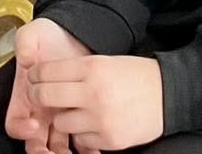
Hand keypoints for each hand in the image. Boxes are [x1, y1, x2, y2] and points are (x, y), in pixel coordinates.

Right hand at [4, 19, 92, 151]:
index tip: (32, 125)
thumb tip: (26, 59)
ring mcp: (60, 116)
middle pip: (35, 143)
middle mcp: (40, 112)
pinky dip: (86, 147)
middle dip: (42, 152)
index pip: (14, 122)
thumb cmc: (51, 37)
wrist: (77, 36)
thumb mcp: (34, 33)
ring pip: (57, 146)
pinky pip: (80, 139)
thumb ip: (25, 43)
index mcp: (24, 97)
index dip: (20, 128)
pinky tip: (95, 149)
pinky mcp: (80, 116)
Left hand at [22, 51, 162, 152]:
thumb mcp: (106, 62)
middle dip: (38, 96)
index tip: (33, 77)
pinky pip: (81, 139)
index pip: (47, 71)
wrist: (168, 95)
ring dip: (64, 117)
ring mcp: (100, 119)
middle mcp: (93, 93)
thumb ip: (77, 70)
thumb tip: (45, 77)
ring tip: (76, 111)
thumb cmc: (135, 75)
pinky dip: (83, 133)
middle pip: (45, 96)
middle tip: (39, 96)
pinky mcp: (109, 140)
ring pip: (60, 122)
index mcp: (91, 68)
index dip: (35, 75)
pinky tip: (94, 123)